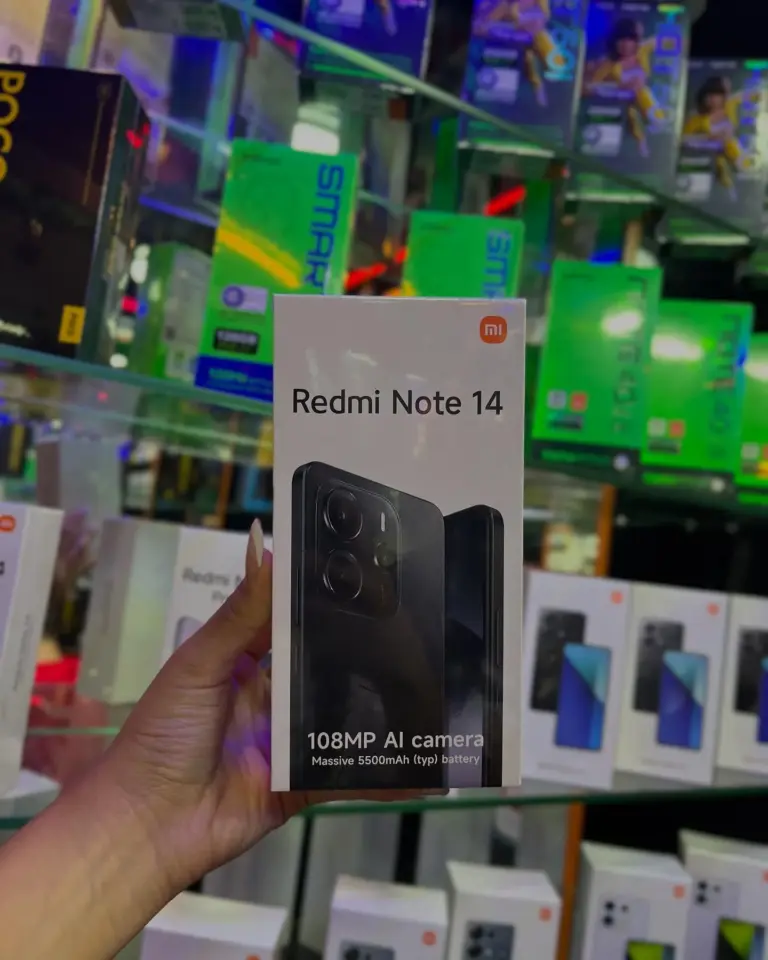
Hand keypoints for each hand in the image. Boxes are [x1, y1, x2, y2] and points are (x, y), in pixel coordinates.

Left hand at [95, 521, 432, 893]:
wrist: (147, 824)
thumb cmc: (164, 733)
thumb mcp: (198, 665)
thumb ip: (239, 615)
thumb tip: (267, 545)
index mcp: (243, 660)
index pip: (289, 620)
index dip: (320, 599)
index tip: (367, 573)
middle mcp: (271, 695)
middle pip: (321, 666)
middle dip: (361, 650)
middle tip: (416, 625)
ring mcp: (288, 740)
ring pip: (340, 715)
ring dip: (375, 704)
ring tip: (429, 682)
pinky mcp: (301, 782)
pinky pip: (344, 770)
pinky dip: (377, 770)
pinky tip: (417, 758)